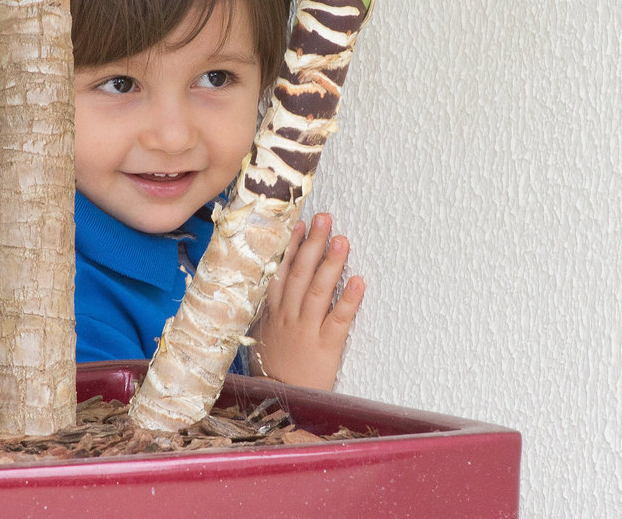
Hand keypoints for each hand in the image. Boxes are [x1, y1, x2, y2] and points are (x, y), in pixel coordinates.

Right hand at [249, 212, 363, 389]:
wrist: (280, 403)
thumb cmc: (273, 371)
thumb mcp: (262, 336)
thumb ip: (268, 311)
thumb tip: (272, 286)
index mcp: (273, 312)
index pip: (280, 272)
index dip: (289, 246)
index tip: (298, 223)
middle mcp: (288, 316)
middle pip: (300, 273)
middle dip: (312, 243)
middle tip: (325, 218)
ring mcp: (306, 330)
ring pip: (318, 290)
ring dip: (330, 263)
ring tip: (342, 240)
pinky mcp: (325, 346)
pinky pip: (338, 319)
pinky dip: (349, 299)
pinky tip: (359, 281)